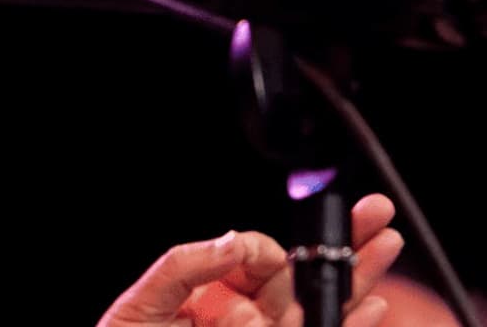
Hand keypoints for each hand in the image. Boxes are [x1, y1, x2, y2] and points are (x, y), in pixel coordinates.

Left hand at [99, 194, 404, 326]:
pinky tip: (376, 306)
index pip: (258, 260)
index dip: (266, 254)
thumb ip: (185, 266)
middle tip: (375, 214)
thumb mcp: (145, 301)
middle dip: (340, 247)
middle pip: (303, 277)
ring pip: (319, 307)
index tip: (262, 258)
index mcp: (215, 291)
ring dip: (355, 278)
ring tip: (384, 243)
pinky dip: (350, 324)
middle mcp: (246, 313)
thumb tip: (236, 242)